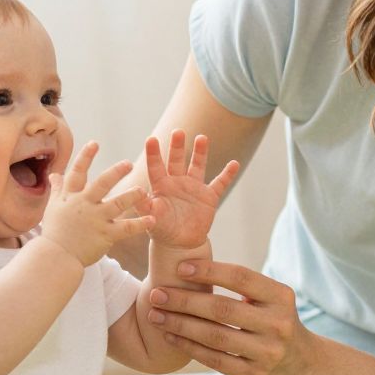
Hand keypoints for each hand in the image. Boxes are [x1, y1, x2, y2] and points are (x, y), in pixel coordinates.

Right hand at [41, 142, 156, 265]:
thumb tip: (55, 174)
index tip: (95, 143)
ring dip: (132, 195)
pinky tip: (152, 219)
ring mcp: (95, 219)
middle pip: (101, 184)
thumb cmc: (55, 232)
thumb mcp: (53, 207)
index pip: (77, 173)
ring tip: (144, 190)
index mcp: (71, 197)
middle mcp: (84, 205)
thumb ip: (58, 189)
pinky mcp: (106, 235)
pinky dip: (140, 224)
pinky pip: (126, 228)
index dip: (85, 157)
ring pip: (117, 204)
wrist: (56, 257)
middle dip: (115, 172)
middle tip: (129, 163)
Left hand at [143, 130, 239, 250]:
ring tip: (202, 137)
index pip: (156, 166)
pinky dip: (227, 174)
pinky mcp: (209, 197)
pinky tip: (234, 163)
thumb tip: (140, 194)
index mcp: (162, 186)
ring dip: (200, 152)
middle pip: (177, 160)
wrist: (180, 243)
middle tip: (178, 131)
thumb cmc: (162, 230)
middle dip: (177, 146)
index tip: (151, 139)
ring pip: (198, 165)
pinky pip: (220, 183)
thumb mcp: (151, 219)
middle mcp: (177, 182)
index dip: (153, 153)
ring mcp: (194, 188)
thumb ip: (145, 206)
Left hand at [143, 259, 323, 374]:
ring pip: (214, 336)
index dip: (209, 271)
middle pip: (222, 309)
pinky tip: (172, 336)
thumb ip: (244, 288)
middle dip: (184, 300)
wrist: (306, 369)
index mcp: (280, 297)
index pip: (241, 278)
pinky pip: (215, 359)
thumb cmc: (276, 325)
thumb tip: (193, 268)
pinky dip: (189, 346)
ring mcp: (267, 352)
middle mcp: (277, 324)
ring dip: (180, 324)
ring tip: (155, 315)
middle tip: (156, 294)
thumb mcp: (273, 302)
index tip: (180, 267)